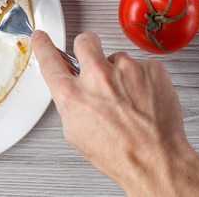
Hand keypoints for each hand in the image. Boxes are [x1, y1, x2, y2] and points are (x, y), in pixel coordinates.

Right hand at [31, 30, 198, 196]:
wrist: (157, 161)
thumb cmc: (119, 153)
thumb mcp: (75, 131)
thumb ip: (69, 101)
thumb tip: (69, 87)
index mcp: (73, 94)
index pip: (49, 59)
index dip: (43, 46)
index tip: (41, 38)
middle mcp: (97, 77)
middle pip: (84, 41)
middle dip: (87, 48)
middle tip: (94, 64)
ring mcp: (126, 70)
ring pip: (116, 57)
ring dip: (119, 72)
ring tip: (127, 98)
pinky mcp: (151, 69)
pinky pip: (141, 65)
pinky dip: (142, 79)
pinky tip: (143, 98)